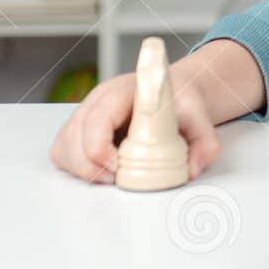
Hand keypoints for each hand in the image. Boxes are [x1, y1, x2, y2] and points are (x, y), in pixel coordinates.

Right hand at [48, 65, 220, 183]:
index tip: (115, 165)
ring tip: (109, 176)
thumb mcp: (200, 116)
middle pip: (73, 134)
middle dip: (89, 164)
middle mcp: (98, 101)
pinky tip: (100, 171)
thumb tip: (193, 168)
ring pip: (64, 145)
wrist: (176, 93)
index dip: (98, 146)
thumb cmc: (180, 101)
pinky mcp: (81, 131)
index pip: (97, 117)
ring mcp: (86, 115)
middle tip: (115, 178)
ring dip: (80, 168)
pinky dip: (75, 167)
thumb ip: (205, 142)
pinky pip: (63, 152)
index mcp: (124, 90)